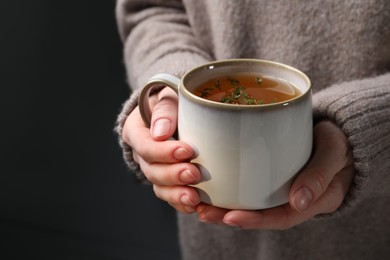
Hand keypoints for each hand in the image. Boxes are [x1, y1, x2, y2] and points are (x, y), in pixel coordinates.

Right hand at [122, 87, 202, 212]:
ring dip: (177, 193)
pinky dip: (181, 202)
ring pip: (160, 187)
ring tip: (194, 197)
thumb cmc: (173, 100)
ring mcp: (154, 168)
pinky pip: (170, 195)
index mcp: (136, 130)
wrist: (177, 111)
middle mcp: (141, 153)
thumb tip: (160, 132)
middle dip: (173, 174)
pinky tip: (195, 205)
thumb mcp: (168, 95)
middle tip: (195, 173)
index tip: (186, 150)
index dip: (163, 152)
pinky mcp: (167, 180)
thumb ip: (165, 109)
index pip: (144, 145)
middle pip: (152, 170)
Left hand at [196, 120, 354, 229]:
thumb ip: (319, 173)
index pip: (282, 217)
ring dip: (224, 204)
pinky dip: (230, 187)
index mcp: (313, 200)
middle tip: (202, 212)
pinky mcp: (272, 174)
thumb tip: (297, 200)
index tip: (230, 217)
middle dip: (229, 216)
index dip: (255, 220)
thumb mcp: (334, 152)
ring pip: (252, 202)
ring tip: (197, 202)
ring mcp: (282, 187)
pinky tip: (210, 183)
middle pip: (260, 214)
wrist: (339, 131)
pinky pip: (251, 185)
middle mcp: (294, 198)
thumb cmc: (339, 141)